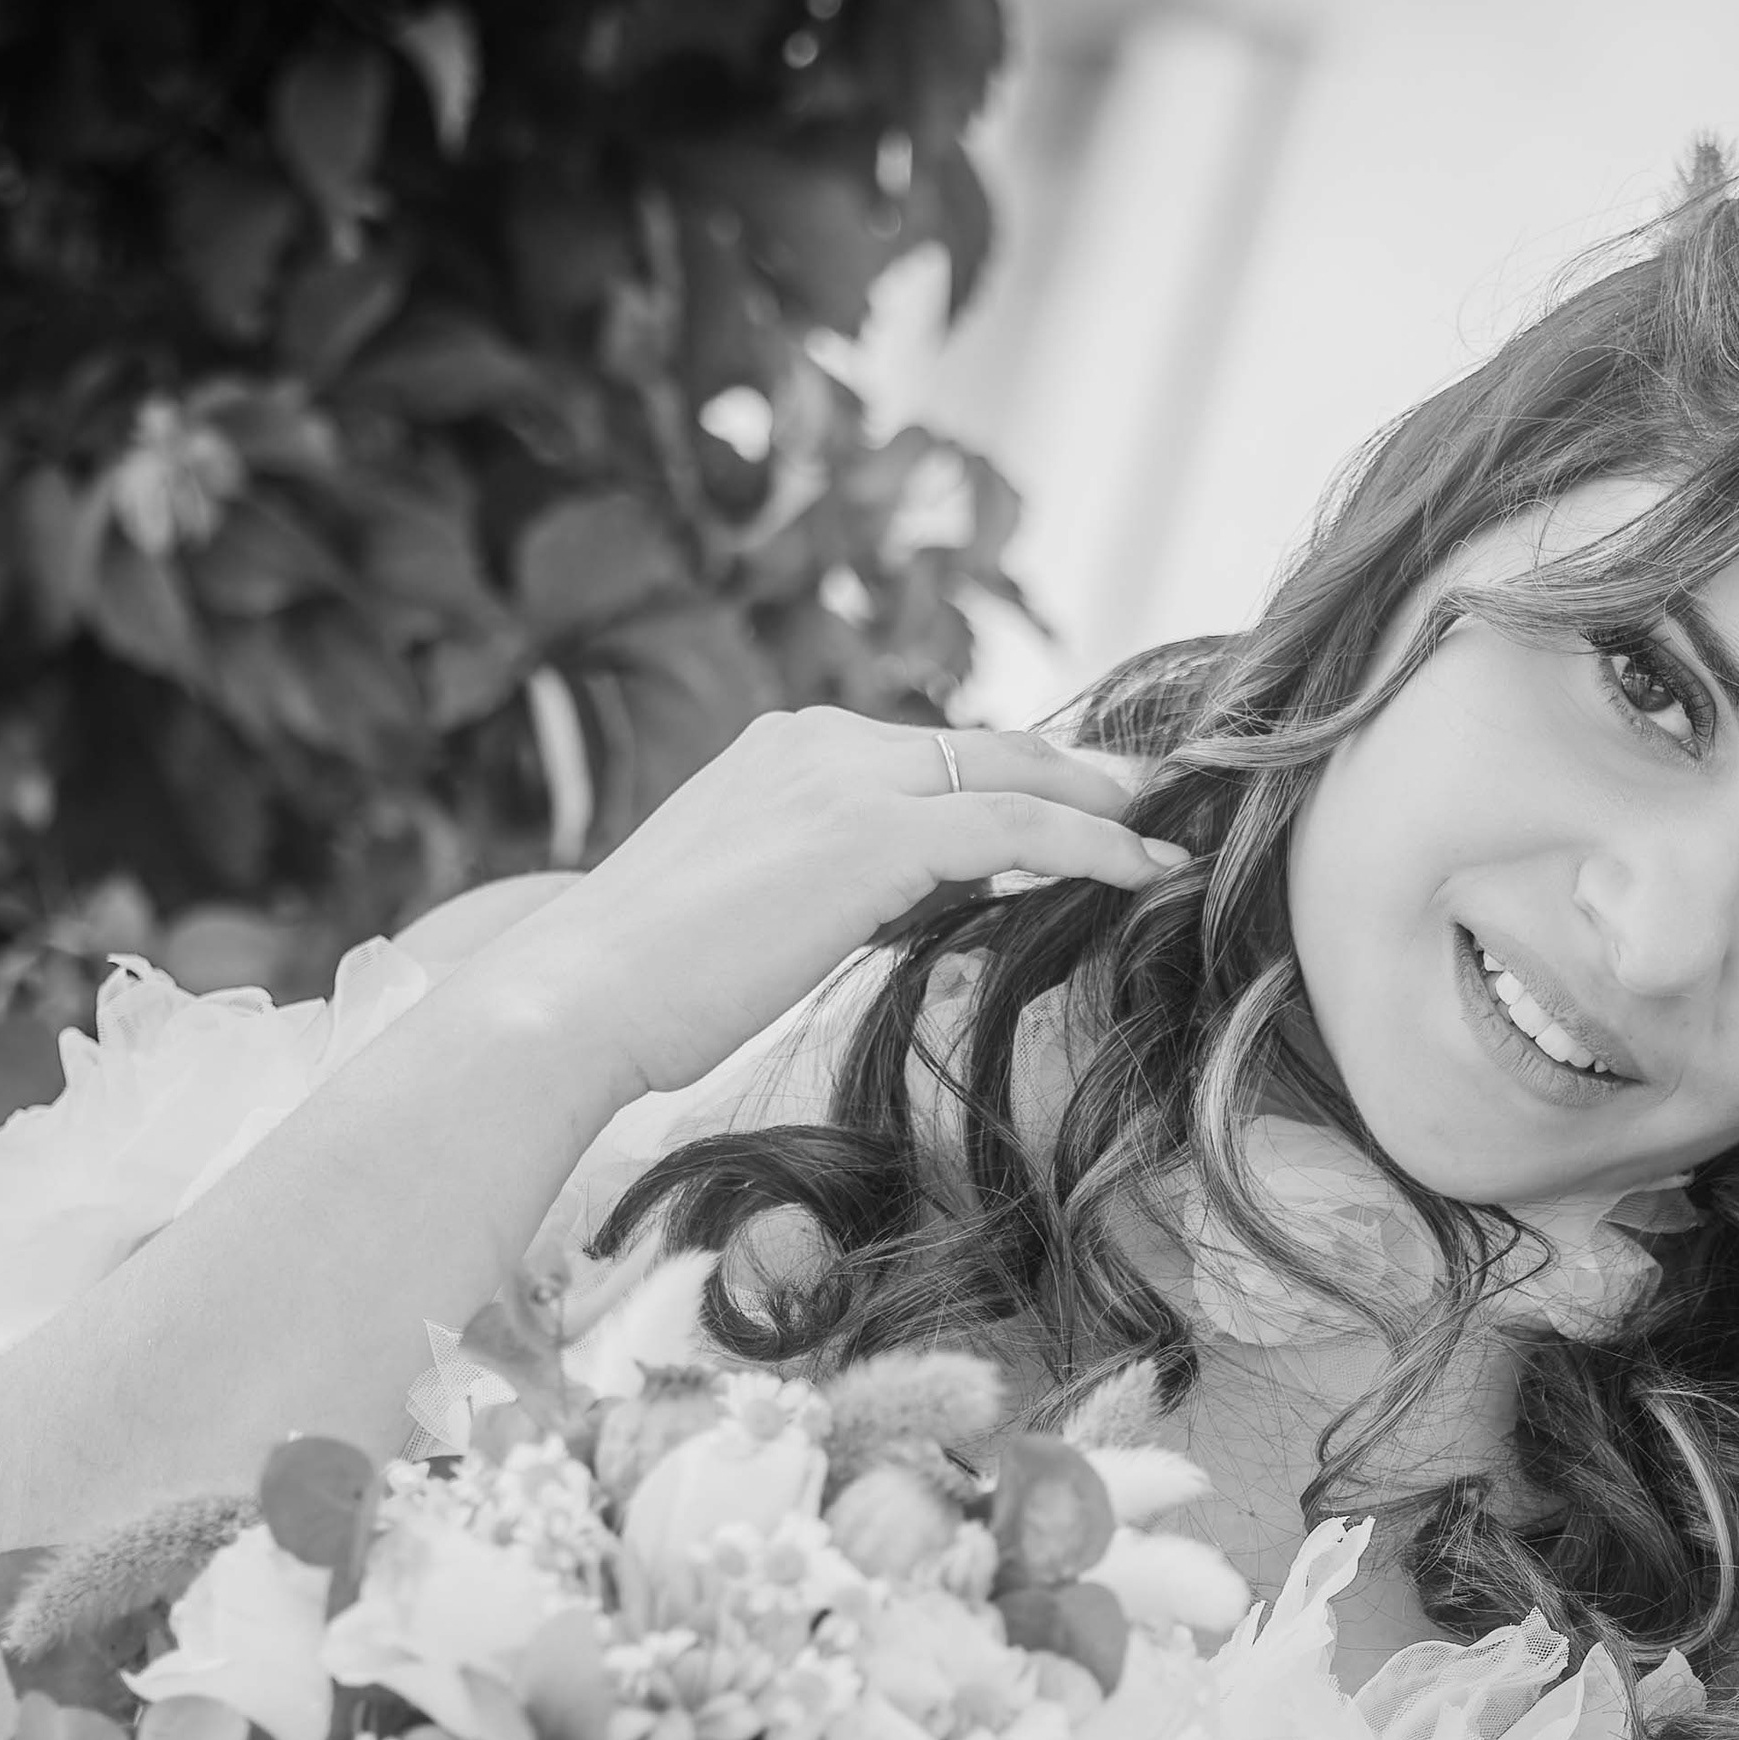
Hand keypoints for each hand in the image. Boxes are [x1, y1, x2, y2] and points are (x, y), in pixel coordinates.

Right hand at [462, 711, 1184, 1105]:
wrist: (574, 998)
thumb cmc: (651, 985)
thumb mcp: (760, 909)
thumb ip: (846, 884)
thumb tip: (937, 902)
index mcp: (786, 749)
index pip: (932, 753)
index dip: (1016, 779)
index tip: (1082, 807)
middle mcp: (819, 741)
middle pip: (988, 745)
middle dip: (1079, 775)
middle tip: (1151, 805)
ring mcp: (846, 778)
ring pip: (1014, 774)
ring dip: (1101, 806)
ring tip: (1165, 837)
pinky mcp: (874, 835)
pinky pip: (1018, 828)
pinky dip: (1094, 845)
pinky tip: (1144, 871)